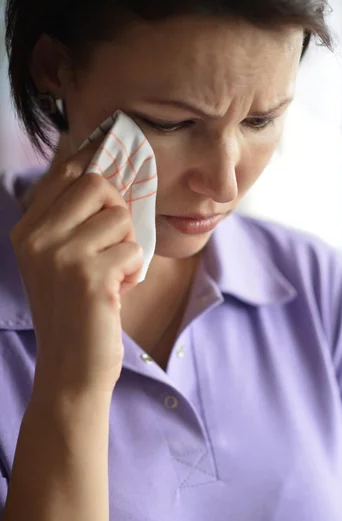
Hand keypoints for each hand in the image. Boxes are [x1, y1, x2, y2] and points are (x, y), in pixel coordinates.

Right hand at [10, 143, 143, 392]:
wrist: (71, 368)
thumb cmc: (76, 310)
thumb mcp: (63, 259)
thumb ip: (75, 219)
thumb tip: (107, 171)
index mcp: (28, 229)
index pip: (65, 171)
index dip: (95, 161)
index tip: (114, 152)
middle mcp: (37, 237)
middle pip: (97, 183)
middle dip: (117, 210)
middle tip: (113, 242)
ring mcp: (60, 256)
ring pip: (120, 218)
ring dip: (127, 247)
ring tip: (112, 274)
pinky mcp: (88, 276)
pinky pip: (134, 250)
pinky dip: (134, 271)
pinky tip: (117, 292)